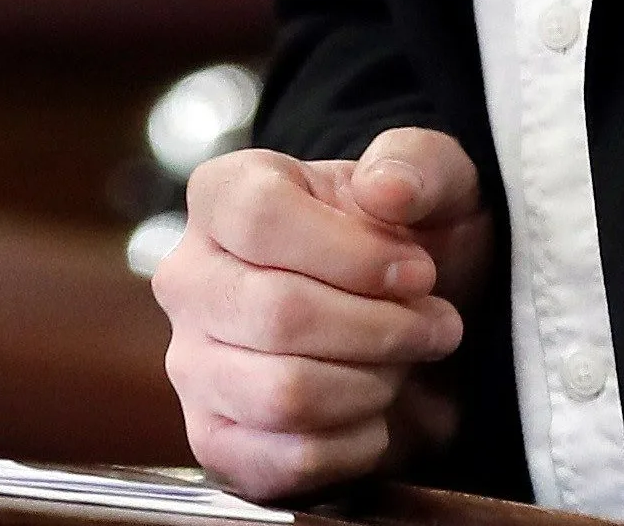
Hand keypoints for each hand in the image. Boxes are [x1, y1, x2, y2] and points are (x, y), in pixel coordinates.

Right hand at [152, 128, 491, 499]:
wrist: (401, 317)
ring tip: (399, 361)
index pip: (260, 220)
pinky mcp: (215, 439)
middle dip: (383, 328)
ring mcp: (192, 364)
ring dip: (372, 385)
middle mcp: (189, 278)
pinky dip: (354, 442)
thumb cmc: (403, 241)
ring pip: (284, 392)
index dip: (354, 255)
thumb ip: (416, 165)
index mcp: (224, 194)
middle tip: (435, 324)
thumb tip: (388, 190)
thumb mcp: (430, 182)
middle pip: (278, 314)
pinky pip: (286, 459)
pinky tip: (372, 410)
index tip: (420, 271)